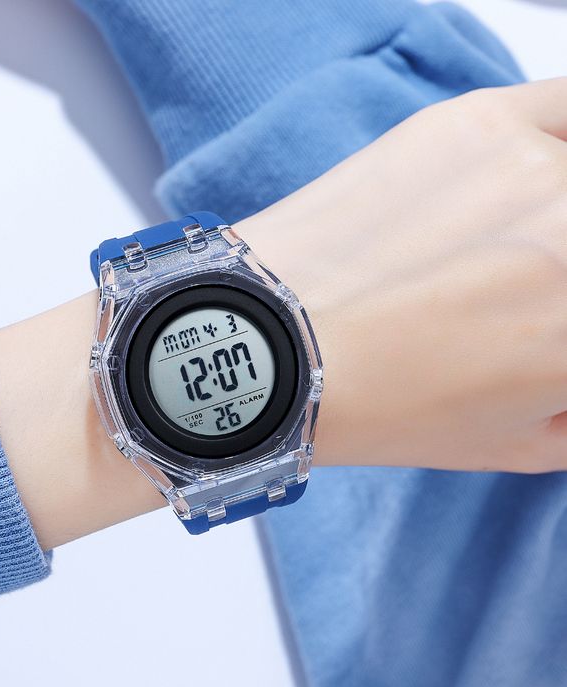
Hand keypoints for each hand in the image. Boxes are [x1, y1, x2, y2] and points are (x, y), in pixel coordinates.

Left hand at [239, 78, 566, 472]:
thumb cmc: (388, 409)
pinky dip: (561, 140)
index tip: (550, 313)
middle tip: (532, 285)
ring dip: (555, 211)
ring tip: (517, 241)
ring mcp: (539, 168)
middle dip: (559, 272)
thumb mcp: (517, 444)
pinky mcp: (479, 121)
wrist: (281, 342)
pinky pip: (566, 108)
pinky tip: (529, 174)